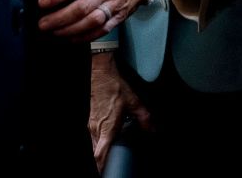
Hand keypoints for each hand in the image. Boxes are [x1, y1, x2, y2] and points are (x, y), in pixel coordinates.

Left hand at [37, 0, 146, 40]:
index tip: (42, 2)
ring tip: (53, 33)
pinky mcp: (118, 17)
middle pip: (80, 8)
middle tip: (42, 24)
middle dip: (59, 18)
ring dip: (69, 30)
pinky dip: (84, 37)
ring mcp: (112, 5)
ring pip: (90, 22)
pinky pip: (100, 30)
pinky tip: (70, 38)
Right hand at [89, 54, 151, 171]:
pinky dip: (100, 140)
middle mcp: (96, 130)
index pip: (100, 155)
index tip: (107, 171)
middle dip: (104, 159)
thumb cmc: (114, 87)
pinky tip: (109, 134)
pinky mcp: (89, 120)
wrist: (100, 73)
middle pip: (97, 152)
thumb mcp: (134, 102)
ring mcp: (90, 125)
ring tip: (113, 148)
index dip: (102, 166)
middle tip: (115, 159)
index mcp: (107, 129)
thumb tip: (152, 130)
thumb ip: (144, 118)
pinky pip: (93, 136)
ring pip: (94, 144)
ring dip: (102, 149)